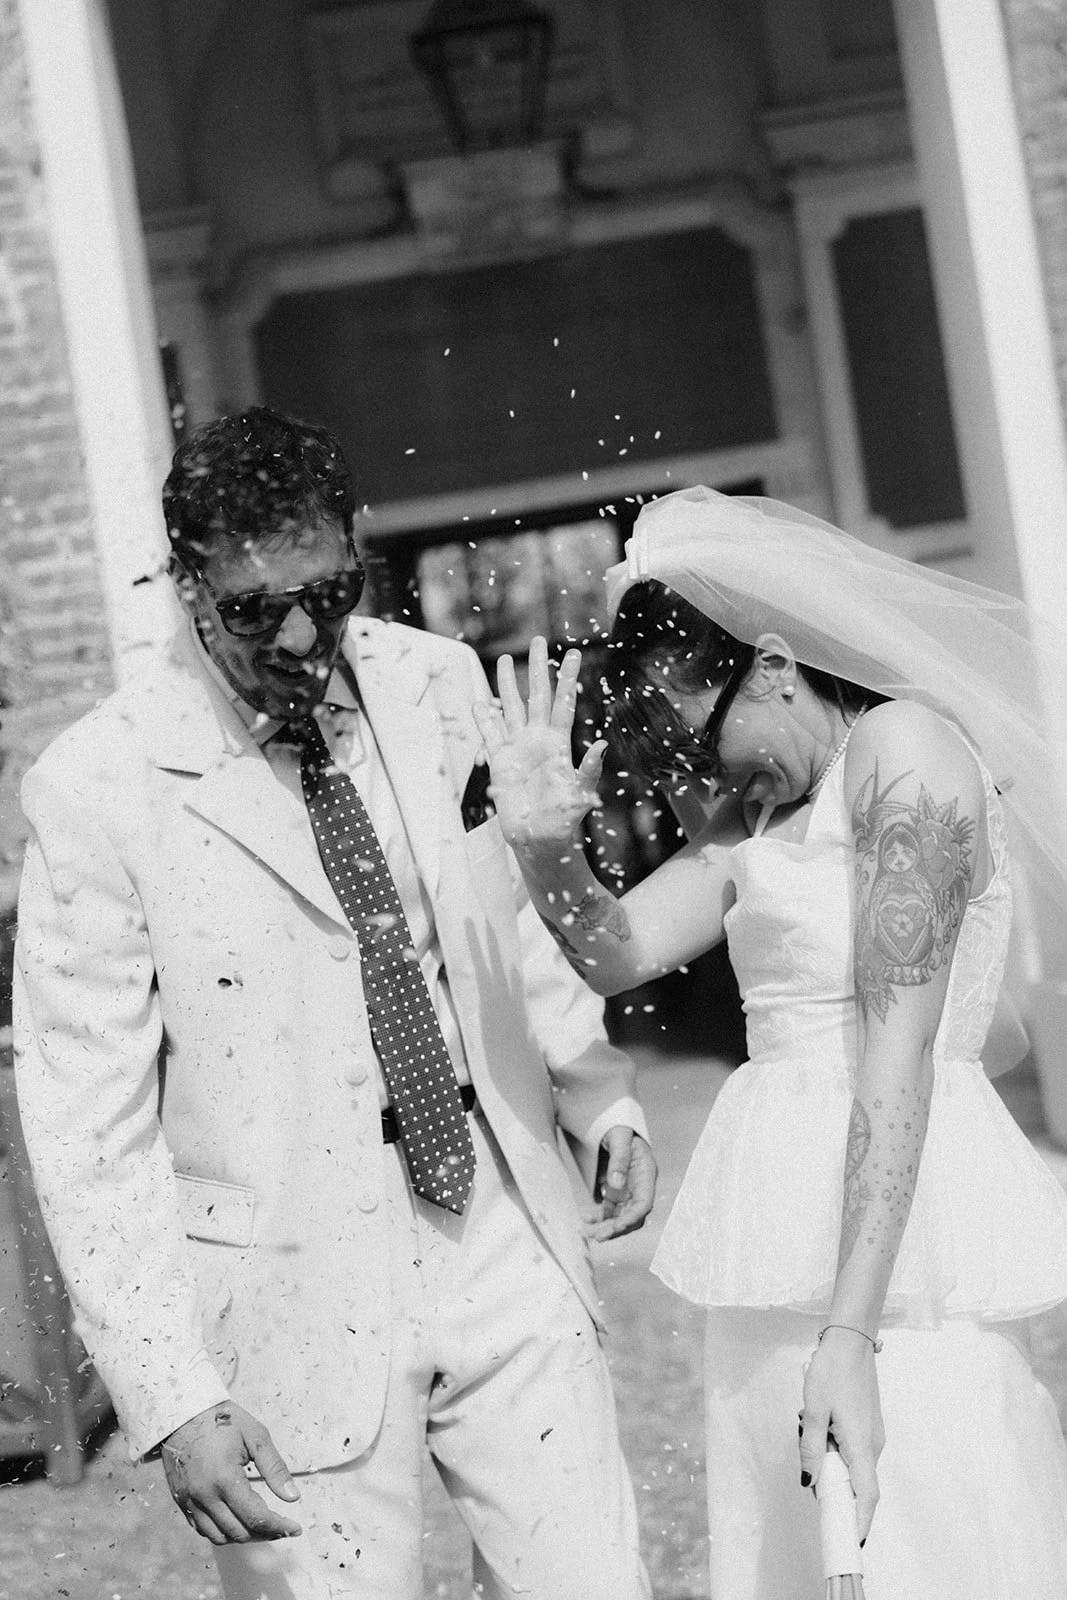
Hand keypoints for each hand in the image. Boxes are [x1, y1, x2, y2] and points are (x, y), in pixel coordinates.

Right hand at [161, 1401, 301, 1544]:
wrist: (183, 1414)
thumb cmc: (221, 1421)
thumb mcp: (255, 1436)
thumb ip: (275, 1468)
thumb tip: (293, 1497)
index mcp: (224, 1478)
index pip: (255, 1517)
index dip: (278, 1526)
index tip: (295, 1528)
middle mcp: (205, 1496)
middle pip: (239, 1532)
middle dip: (265, 1533)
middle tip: (283, 1527)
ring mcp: (190, 1502)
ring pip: (220, 1537)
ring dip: (244, 1536)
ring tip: (262, 1526)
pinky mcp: (182, 1502)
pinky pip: (203, 1530)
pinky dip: (223, 1532)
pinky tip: (238, 1520)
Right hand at [472, 637, 605, 849]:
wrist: (539, 840)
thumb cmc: (564, 821)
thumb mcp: (580, 795)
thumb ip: (588, 770)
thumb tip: (602, 745)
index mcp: (559, 744)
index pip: (563, 703)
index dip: (567, 678)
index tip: (573, 653)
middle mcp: (538, 740)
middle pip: (536, 696)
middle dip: (537, 668)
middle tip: (538, 640)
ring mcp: (518, 749)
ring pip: (511, 708)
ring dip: (507, 685)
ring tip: (504, 660)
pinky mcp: (500, 763)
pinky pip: (490, 735)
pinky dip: (484, 719)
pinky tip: (479, 702)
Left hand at [585, 1127, 656, 1241]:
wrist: (611, 1124)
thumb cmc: (618, 1127)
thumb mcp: (619, 1137)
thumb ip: (619, 1159)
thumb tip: (616, 1183)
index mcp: (646, 1173)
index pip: (644, 1203)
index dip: (632, 1218)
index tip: (616, 1227)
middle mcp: (640, 1186)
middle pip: (633, 1216)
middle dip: (616, 1229)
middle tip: (597, 1236)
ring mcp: (628, 1191)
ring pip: (620, 1217)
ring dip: (606, 1227)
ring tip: (587, 1232)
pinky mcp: (616, 1192)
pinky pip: (610, 1211)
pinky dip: (599, 1218)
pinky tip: (586, 1218)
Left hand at [799, 1327, 884, 1543]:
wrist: (851, 1340)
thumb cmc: (831, 1371)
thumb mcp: (813, 1409)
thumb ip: (811, 1448)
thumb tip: (810, 1482)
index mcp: (861, 1445)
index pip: (866, 1495)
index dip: (859, 1521)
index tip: (850, 1541)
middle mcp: (873, 1445)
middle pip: (858, 1484)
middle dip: (834, 1489)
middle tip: (811, 1480)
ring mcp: (873, 1435)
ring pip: (853, 1465)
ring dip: (831, 1463)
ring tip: (810, 1431)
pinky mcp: (868, 1425)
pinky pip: (853, 1451)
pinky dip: (836, 1450)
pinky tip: (818, 1426)